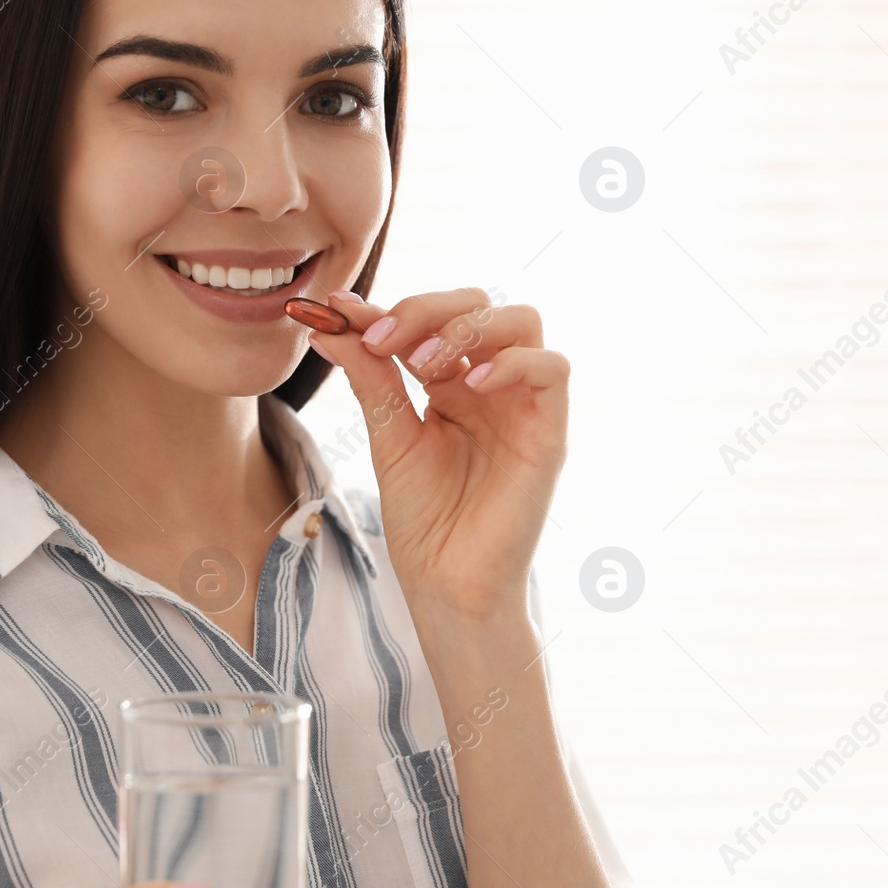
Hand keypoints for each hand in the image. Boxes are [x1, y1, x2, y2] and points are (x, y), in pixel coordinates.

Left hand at [307, 287, 569, 621]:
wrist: (447, 584)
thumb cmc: (423, 519)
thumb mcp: (388, 436)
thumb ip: (371, 377)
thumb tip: (333, 322)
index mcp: (451, 382)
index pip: (430, 319)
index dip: (387, 309)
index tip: (339, 313)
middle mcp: (491, 384)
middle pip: (479, 303)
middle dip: (426, 309)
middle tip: (381, 340)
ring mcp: (522, 404)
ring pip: (522, 321)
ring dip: (467, 327)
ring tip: (422, 364)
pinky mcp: (549, 431)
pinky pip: (553, 368)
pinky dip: (513, 362)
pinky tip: (470, 383)